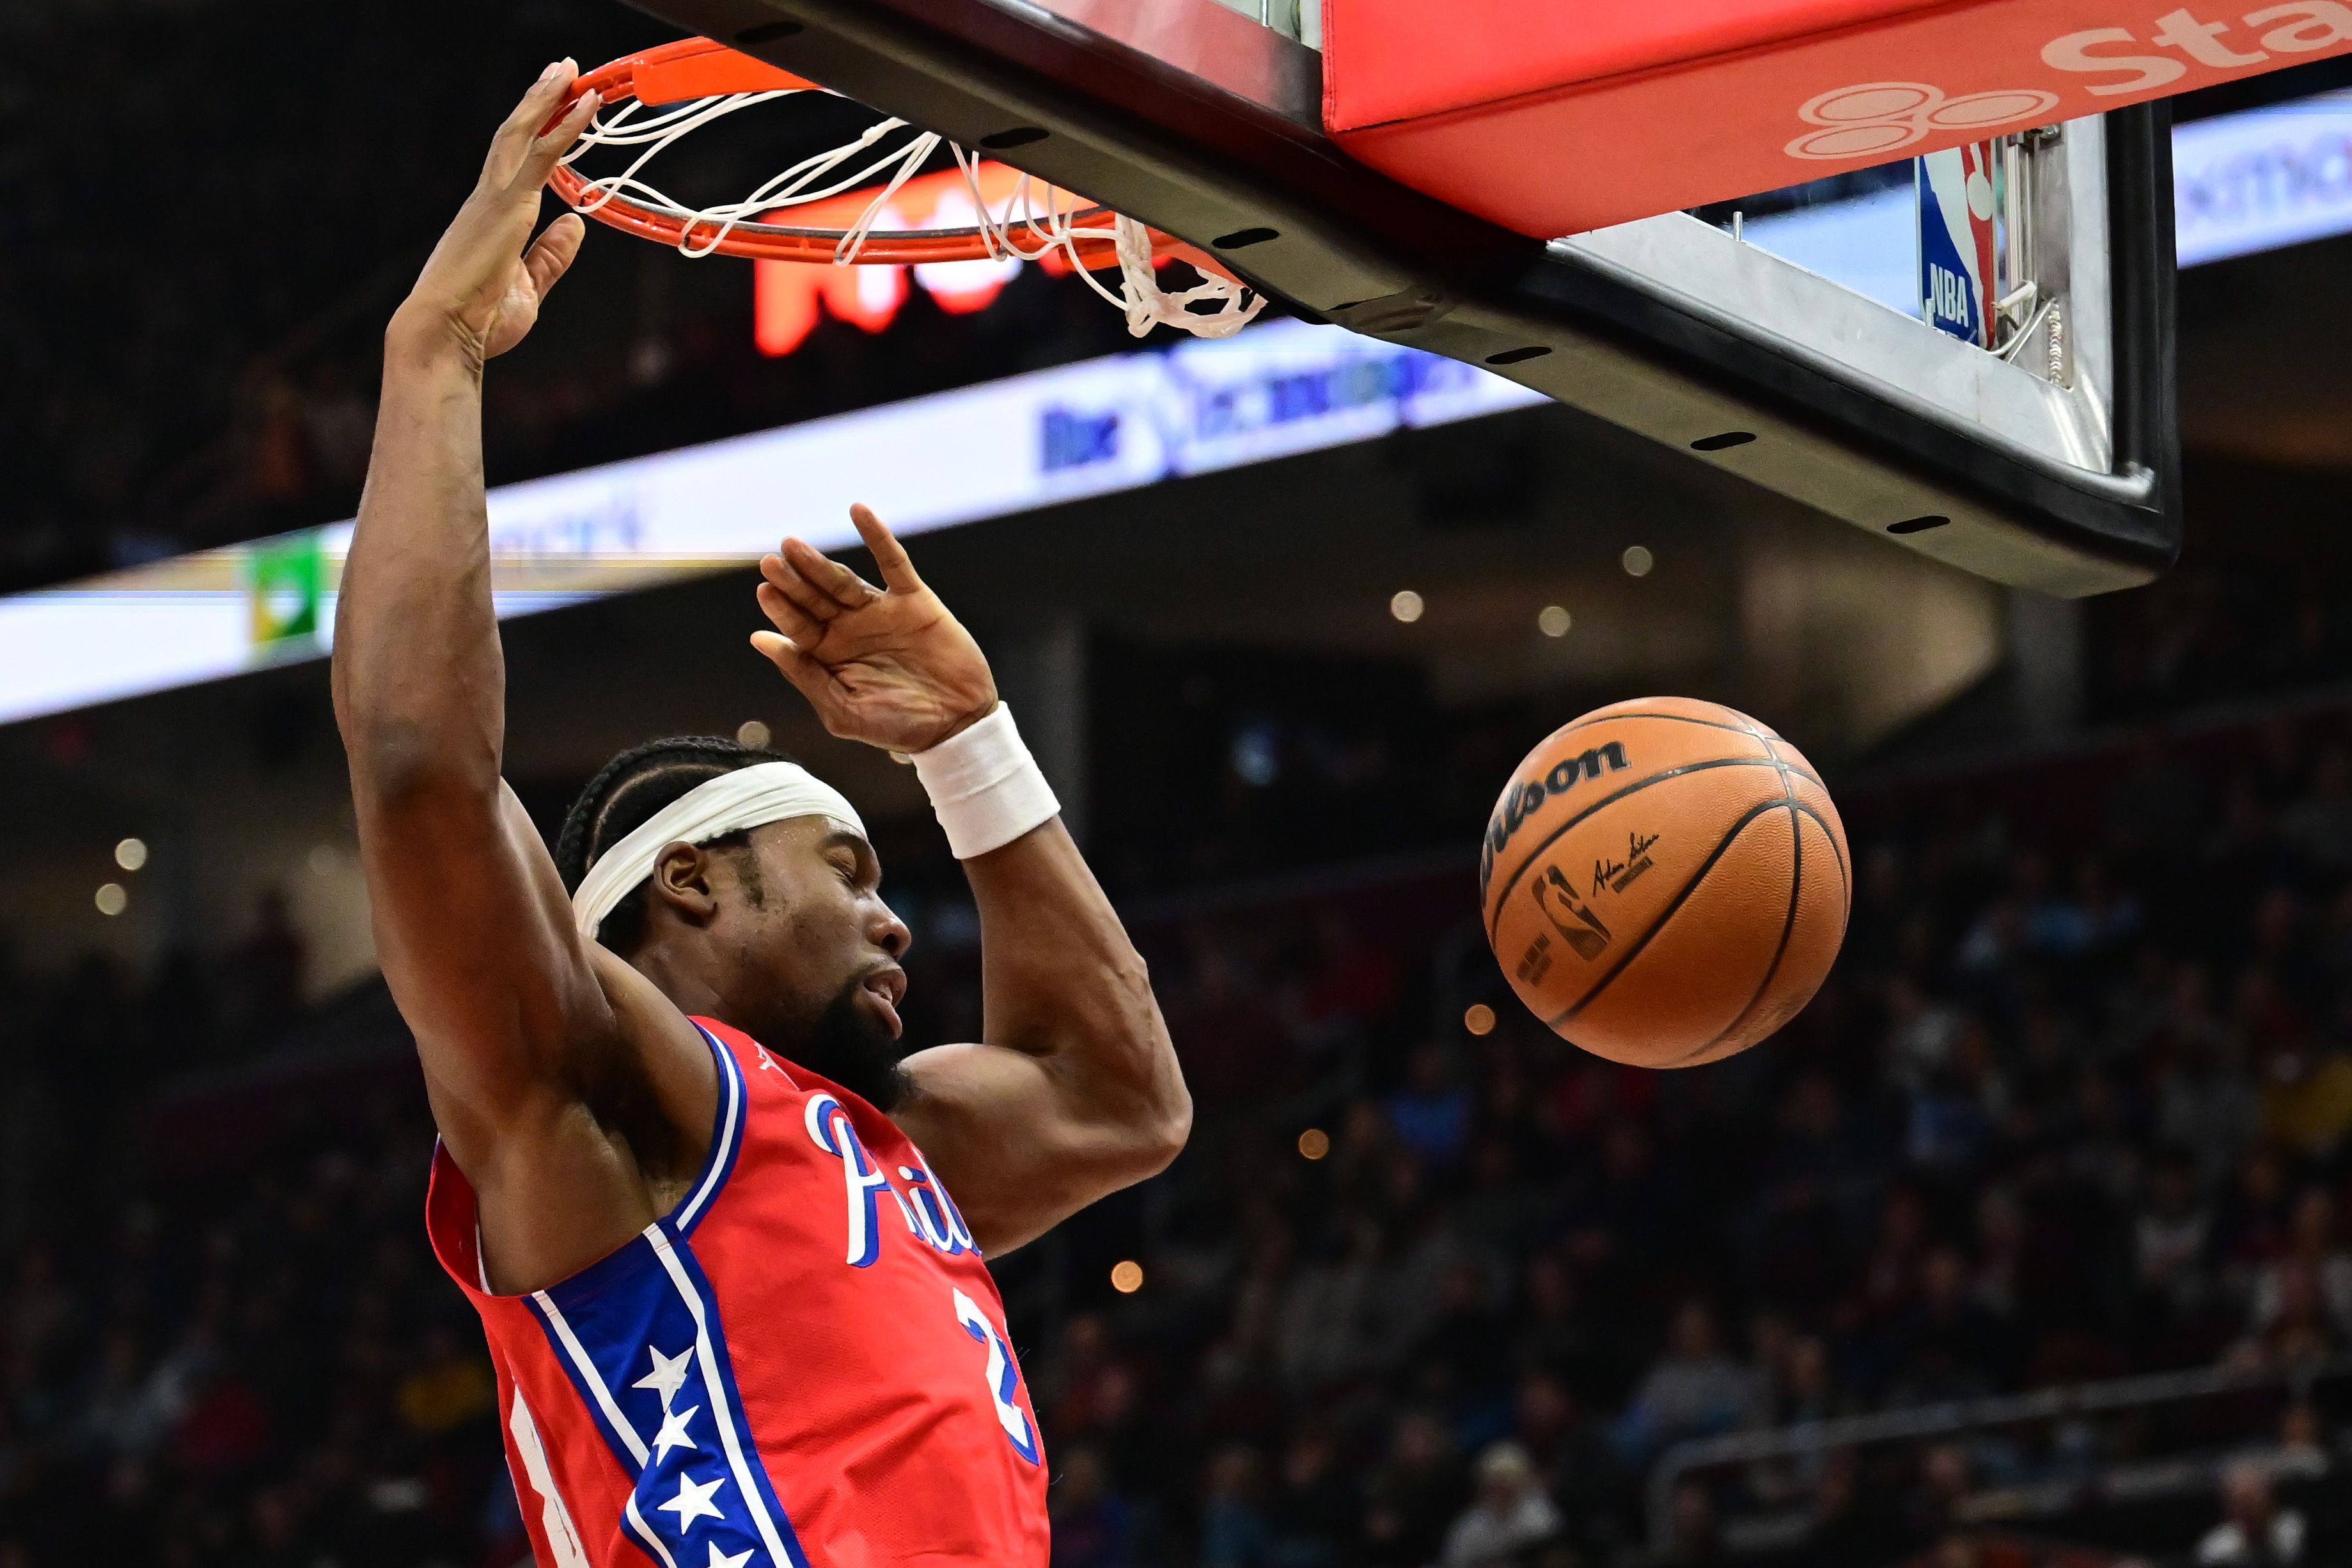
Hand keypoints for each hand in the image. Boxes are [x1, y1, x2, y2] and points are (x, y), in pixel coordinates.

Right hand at [392, 62, 598, 366]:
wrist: (444, 337)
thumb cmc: (477, 323)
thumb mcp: (527, 286)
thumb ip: (551, 255)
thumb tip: (575, 224)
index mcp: (491, 218)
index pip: (516, 164)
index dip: (536, 133)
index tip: (556, 108)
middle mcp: (487, 201)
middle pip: (515, 138)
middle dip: (538, 102)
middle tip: (561, 71)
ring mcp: (493, 200)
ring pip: (521, 135)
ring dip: (546, 99)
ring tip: (567, 70)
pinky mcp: (505, 206)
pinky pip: (540, 156)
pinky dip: (562, 127)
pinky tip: (581, 104)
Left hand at [751, 505, 999, 754]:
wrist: (956, 726)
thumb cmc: (896, 726)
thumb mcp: (842, 710)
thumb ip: (803, 674)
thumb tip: (760, 640)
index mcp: (829, 655)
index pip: (797, 626)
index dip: (781, 609)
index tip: (765, 591)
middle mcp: (849, 629)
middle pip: (813, 597)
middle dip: (792, 580)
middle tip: (771, 561)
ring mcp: (880, 612)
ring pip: (843, 579)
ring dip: (818, 563)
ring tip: (794, 547)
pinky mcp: (913, 600)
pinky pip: (893, 562)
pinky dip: (876, 536)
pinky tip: (859, 511)